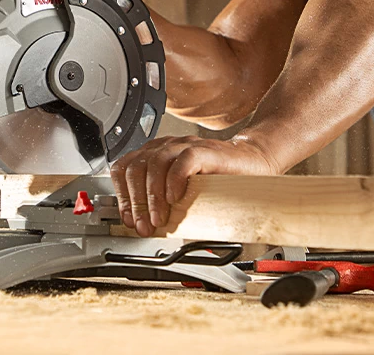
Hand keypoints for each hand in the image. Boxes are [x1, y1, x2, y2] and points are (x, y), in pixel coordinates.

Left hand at [109, 135, 279, 236]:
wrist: (251, 161)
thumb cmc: (217, 178)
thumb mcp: (182, 193)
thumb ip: (162, 204)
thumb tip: (145, 227)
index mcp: (156, 154)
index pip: (124, 168)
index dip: (122, 196)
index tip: (129, 219)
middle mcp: (167, 146)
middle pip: (136, 168)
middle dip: (137, 202)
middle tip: (145, 225)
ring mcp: (185, 146)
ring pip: (155, 164)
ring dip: (153, 197)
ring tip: (160, 218)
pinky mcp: (206, 150)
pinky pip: (183, 160)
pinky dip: (175, 181)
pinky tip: (176, 198)